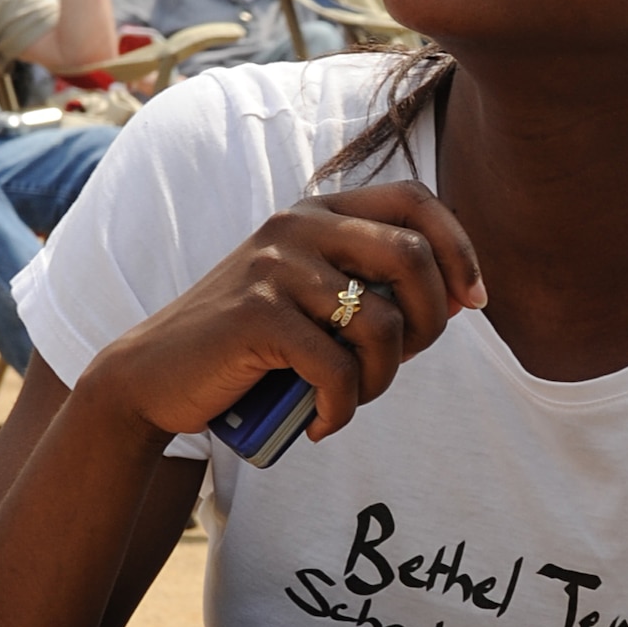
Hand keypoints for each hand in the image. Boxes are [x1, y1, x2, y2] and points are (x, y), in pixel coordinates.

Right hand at [78, 180, 486, 445]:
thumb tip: (462, 296)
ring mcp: (275, 267)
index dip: (459, 247)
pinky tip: (324, 426)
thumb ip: (373, 284)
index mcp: (318, 212)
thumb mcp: (313, 297)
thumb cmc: (251, 346)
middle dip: (431, 322)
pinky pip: (338, 369)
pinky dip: (343, 410)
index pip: (415, 200)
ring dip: (383, 379)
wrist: (153, 376)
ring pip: (382, 324)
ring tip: (352, 400)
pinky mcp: (256, 317)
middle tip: (406, 363)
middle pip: (412, 257)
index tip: (473, 302)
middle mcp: (297, 226)